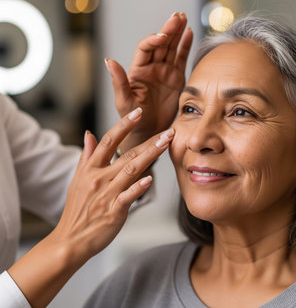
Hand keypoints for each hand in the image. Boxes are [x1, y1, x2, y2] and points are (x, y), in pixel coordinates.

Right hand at [8, 107, 174, 306]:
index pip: (108, 141)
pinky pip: (129, 195)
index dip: (124, 125)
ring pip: (131, 170)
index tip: (138, 112)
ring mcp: (107, 194)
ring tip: (166, 144)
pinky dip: (139, 187)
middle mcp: (99, 178)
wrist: (70, 240)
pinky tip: (151, 178)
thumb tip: (90, 133)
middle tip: (168, 130)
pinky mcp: (114, 210)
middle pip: (127, 154)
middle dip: (149, 141)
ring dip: (150, 155)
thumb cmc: (77, 210)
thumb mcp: (77, 180)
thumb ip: (87, 156)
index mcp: (90, 169)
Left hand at [106, 12, 192, 152]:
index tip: (163, 37)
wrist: (149, 133)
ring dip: (177, 32)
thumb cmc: (133, 120)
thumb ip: (118, 81)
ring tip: (183, 18)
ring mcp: (164, 72)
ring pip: (171, 47)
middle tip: (177, 16)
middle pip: (160, 43)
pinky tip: (189, 33)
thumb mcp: (124, 102)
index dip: (154, 40)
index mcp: (138, 70)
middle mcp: (151, 68)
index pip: (146, 48)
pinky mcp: (176, 78)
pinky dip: (185, 46)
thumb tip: (108, 60)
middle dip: (168, 29)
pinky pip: (181, 58)